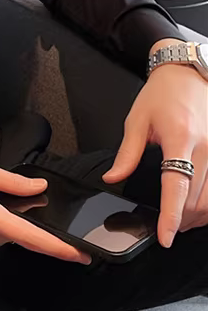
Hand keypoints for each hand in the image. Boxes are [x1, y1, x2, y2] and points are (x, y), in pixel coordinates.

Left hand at [101, 38, 207, 247]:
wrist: (189, 73)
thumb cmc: (162, 94)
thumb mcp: (136, 120)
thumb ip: (127, 153)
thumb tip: (113, 178)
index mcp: (180, 138)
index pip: (177, 186)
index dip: (171, 216)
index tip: (165, 236)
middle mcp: (205, 148)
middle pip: (197, 198)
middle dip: (181, 221)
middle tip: (164, 231)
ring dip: (196, 216)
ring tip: (178, 223)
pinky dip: (207, 203)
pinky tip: (194, 207)